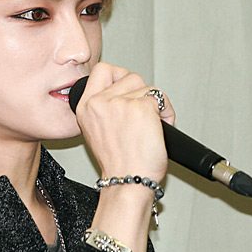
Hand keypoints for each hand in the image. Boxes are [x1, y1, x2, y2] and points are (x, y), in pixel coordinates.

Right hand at [75, 62, 175, 183]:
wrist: (128, 181)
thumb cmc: (118, 164)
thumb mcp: (96, 132)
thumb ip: (105, 109)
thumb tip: (125, 94)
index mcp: (85, 107)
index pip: (102, 70)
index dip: (118, 76)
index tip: (126, 89)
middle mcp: (99, 103)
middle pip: (129, 75)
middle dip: (141, 91)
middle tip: (141, 113)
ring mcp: (120, 103)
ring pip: (147, 86)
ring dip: (155, 104)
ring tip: (151, 125)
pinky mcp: (142, 107)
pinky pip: (161, 99)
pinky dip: (167, 113)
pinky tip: (161, 128)